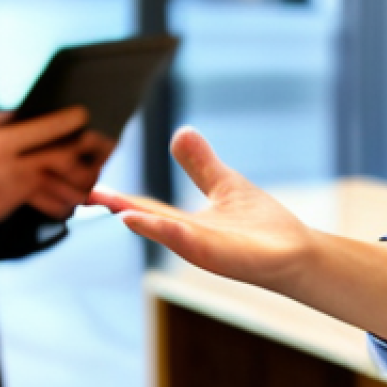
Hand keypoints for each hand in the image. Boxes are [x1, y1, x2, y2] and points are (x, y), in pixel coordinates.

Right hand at [0, 106, 104, 224]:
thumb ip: (7, 119)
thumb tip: (36, 114)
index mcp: (5, 143)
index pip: (49, 129)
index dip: (73, 120)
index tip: (87, 114)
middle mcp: (16, 167)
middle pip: (65, 159)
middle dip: (93, 151)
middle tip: (107, 144)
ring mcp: (17, 190)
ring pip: (64, 188)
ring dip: (87, 180)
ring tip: (98, 170)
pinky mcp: (15, 207)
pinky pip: (49, 205)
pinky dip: (67, 201)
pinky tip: (76, 193)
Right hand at [89, 127, 313, 292]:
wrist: (295, 252)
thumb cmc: (261, 226)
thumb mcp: (223, 185)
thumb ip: (200, 165)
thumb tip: (179, 131)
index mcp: (189, 223)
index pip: (149, 208)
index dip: (122, 198)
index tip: (93, 189)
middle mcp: (191, 237)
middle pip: (151, 221)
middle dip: (122, 208)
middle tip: (91, 196)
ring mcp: (205, 248)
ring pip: (169, 233)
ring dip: (145, 222)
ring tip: (119, 209)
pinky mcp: (221, 256)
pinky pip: (191, 243)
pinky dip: (170, 232)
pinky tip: (154, 222)